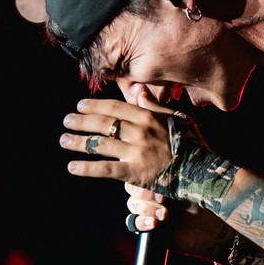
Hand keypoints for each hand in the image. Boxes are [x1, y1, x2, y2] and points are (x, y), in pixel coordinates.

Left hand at [59, 89, 181, 189]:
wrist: (200, 171)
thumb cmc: (189, 143)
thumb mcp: (175, 118)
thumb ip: (154, 106)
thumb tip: (138, 91)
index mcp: (148, 117)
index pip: (115, 107)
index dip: (95, 105)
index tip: (80, 105)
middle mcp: (139, 132)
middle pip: (103, 123)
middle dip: (81, 121)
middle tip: (66, 120)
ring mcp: (135, 152)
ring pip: (99, 144)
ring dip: (78, 142)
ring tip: (63, 139)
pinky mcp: (134, 173)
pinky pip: (105, 169)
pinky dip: (86, 168)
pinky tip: (72, 167)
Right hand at [124, 183, 232, 259]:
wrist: (208, 228)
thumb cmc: (201, 203)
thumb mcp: (189, 186)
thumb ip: (175, 177)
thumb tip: (162, 168)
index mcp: (159, 179)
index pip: (141, 173)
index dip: (146, 179)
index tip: (161, 186)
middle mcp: (151, 193)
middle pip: (132, 189)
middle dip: (145, 194)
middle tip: (163, 200)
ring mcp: (148, 209)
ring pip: (133, 205)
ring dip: (146, 209)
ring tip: (164, 215)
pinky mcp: (147, 226)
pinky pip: (133, 223)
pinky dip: (141, 222)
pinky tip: (153, 224)